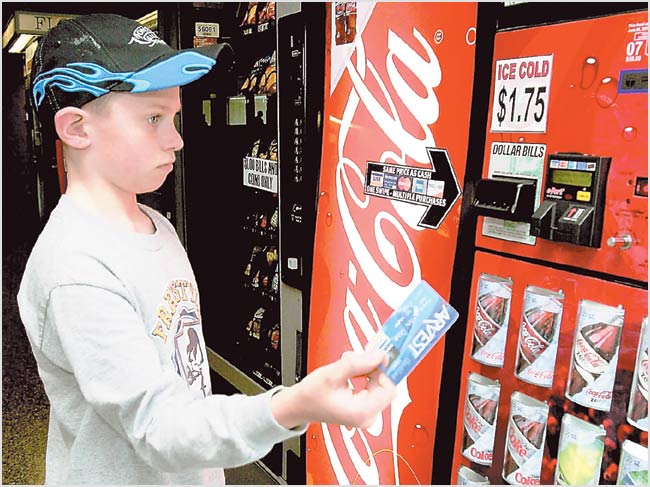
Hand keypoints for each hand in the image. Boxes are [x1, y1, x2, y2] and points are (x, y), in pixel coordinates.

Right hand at [271, 350, 395, 429]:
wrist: (299, 406)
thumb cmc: (310, 396)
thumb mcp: (332, 374)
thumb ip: (358, 363)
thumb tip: (379, 356)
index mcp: (362, 412)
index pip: (389, 388)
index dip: (385, 369)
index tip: (381, 353)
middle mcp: (368, 416)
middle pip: (386, 384)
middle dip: (374, 366)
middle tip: (363, 353)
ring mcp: (368, 412)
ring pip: (380, 382)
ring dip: (369, 368)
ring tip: (351, 362)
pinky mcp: (365, 407)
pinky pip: (374, 385)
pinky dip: (367, 373)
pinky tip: (354, 369)